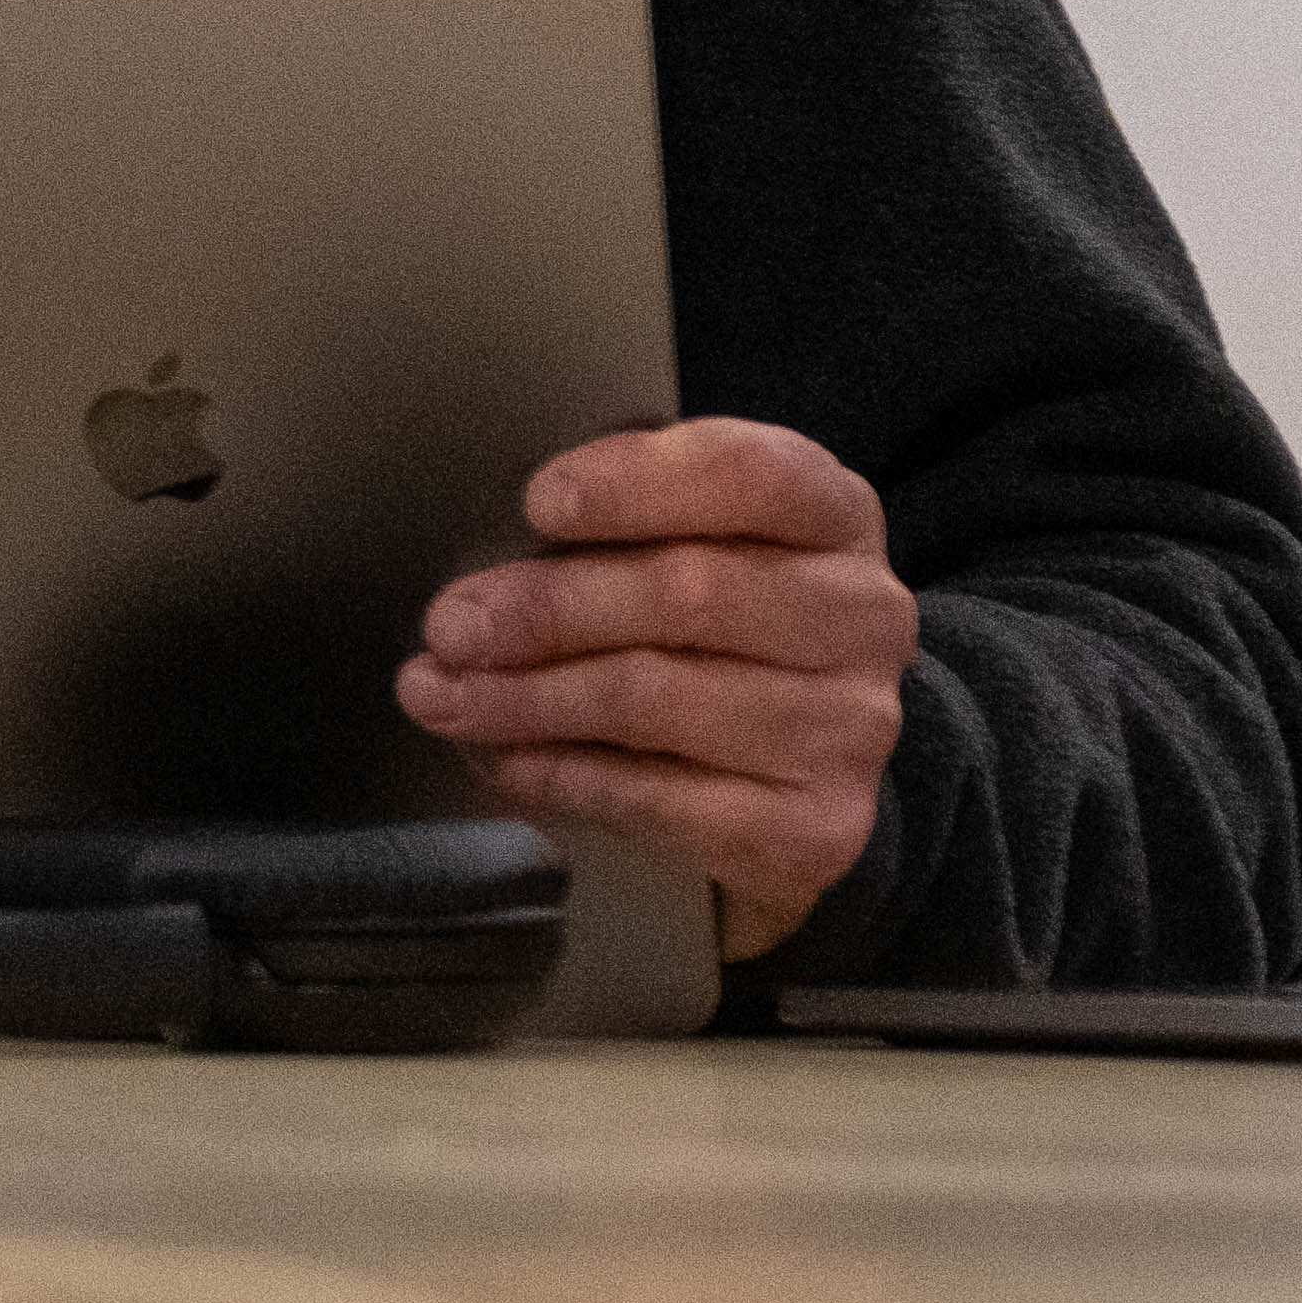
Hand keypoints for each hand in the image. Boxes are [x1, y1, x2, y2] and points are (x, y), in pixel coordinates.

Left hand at [394, 417, 912, 961]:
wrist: (807, 762)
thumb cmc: (722, 624)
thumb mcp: (695, 541)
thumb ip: (621, 523)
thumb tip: (489, 566)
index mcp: (833, 514)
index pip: (753, 474)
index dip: (639, 482)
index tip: (539, 503)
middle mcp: (860, 616)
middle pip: (691, 593)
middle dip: (547, 608)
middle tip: (450, 624)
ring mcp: (846, 728)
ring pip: (658, 700)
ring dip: (527, 698)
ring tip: (441, 695)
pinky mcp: (815, 828)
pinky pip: (659, 799)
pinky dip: (561, 775)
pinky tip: (502, 759)